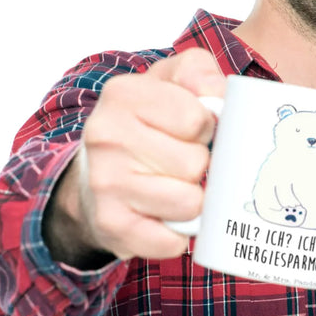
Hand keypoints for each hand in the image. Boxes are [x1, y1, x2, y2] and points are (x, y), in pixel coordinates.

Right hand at [44, 48, 225, 264]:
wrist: (96, 175)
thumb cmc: (148, 123)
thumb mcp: (171, 81)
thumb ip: (200, 73)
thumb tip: (219, 98)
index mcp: (123, 94)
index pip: (198, 119)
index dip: (205, 128)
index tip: (189, 130)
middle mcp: (105, 136)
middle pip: (196, 163)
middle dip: (199, 164)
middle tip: (178, 160)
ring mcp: (105, 183)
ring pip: (190, 203)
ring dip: (192, 199)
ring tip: (172, 185)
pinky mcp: (110, 225)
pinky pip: (172, 241)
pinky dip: (178, 234)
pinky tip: (163, 216)